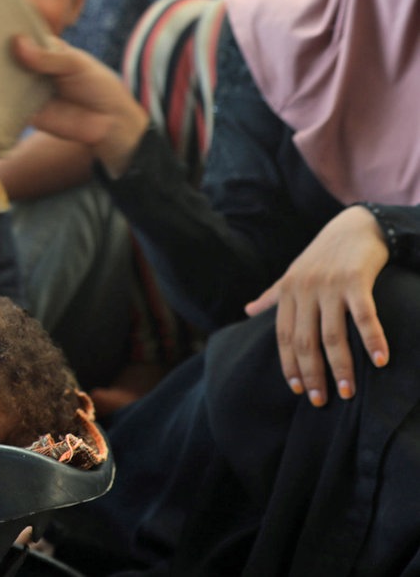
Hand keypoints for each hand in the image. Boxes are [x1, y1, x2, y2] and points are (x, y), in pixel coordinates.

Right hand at [11, 35, 147, 176]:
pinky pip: (6, 105)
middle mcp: (31, 69)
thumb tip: (17, 43)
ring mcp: (26, 90)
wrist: (108, 123)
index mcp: (44, 50)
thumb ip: (47, 57)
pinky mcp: (24, 111)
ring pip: (4, 81)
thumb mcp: (75, 64)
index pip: (21, 37)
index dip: (5, 32)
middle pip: (8, 59)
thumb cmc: (97, 85)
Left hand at [245, 205, 388, 405]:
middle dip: (312, 374)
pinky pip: (363, 316)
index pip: (284, 336)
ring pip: (332, 335)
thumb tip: (247, 310)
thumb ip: (272, 296)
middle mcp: (305, 290)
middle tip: (321, 401)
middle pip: (305, 341)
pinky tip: (381, 362)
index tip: (298, 390)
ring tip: (347, 393)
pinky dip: (372, 339)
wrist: (354, 226)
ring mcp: (329, 286)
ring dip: (341, 367)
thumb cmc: (321, 255)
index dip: (289, 365)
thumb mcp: (291, 274)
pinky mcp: (355, 281)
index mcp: (288, 292)